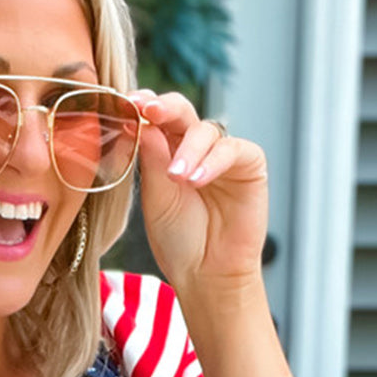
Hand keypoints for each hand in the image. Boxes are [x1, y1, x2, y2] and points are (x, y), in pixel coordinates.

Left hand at [130, 89, 268, 296]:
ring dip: (188, 150)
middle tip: (148, 110)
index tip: (127, 103)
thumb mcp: (156, 198)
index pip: (155, 120)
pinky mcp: (249, 165)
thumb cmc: (178, 240)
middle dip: (164, 108)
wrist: (205, 274)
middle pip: (181, 112)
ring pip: (205, 130)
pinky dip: (213, 162)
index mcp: (166, 152)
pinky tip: (197, 180)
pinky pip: (232, 150)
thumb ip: (151, 161)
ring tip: (176, 177)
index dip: (143, 108)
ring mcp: (222, 154)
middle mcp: (194, 147)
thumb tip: (141, 122)